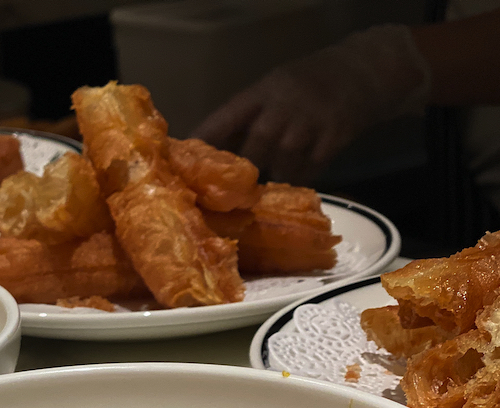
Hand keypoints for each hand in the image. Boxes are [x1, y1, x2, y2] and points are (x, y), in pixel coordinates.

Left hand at [192, 25, 430, 184]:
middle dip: (239, 175)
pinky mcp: (334, 138)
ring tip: (259, 198)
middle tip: (225, 197)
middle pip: (254, 147)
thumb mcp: (273, 89)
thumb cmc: (307, 84)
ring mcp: (310, 122)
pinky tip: (292, 187)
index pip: (224, 118)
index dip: (204, 144)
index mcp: (261, 92)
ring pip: (281, 164)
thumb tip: (208, 151)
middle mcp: (283, 106)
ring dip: (269, 182)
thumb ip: (246, 117)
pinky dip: (298, 180)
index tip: (183, 167)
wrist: (362, 71)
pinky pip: (309, 170)